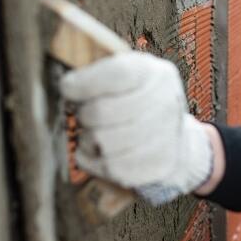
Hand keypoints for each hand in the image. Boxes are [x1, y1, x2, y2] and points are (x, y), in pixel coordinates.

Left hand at [59, 52, 213, 203]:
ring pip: (103, 142)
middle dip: (84, 114)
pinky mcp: (158, 166)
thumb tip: (68, 85)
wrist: (173, 139)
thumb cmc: (136, 101)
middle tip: (86, 115)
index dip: (85, 81)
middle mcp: (165, 102)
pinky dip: (96, 163)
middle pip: (102, 111)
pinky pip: (111, 167)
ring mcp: (165, 137)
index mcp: (154, 74)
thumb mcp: (126, 76)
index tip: (67, 86)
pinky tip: (101, 154)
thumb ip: (99, 73)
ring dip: (88, 141)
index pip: (118, 73)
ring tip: (93, 136)